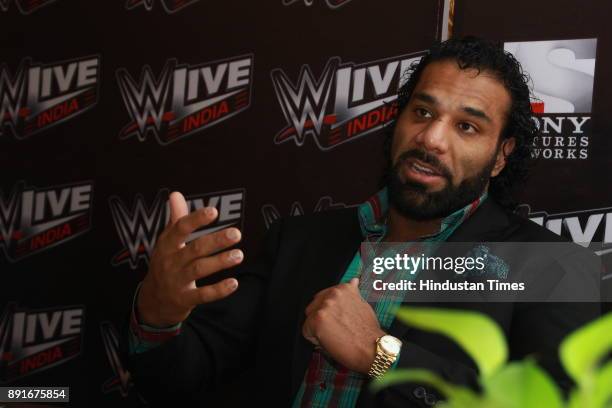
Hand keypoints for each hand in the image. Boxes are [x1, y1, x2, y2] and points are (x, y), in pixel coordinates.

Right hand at [137, 191, 243, 326]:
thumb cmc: (165, 264)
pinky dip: (218, 290)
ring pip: (199, 270)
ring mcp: (176, 281)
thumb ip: (176, 219)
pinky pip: (202, 295)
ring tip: (239, 255)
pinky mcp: (184, 300)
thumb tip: (175, 194)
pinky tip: (234, 283)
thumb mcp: (167, 242)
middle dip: (216, 241)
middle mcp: (171, 261)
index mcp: (167, 245)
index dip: (196, 219)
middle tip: (237, 233)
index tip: (213, 211)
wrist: (152, 301)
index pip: (180, 229)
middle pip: (194, 249)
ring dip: (220, 262)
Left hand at [302, 278, 385, 373]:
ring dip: (318, 329)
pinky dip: (315, 339)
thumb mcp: (363, 304)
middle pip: (314, 306)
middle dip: (322, 319)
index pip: (323, 297)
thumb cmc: (369, 331)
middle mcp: (333, 294)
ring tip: (335, 335)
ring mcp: (324, 306)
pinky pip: (306, 331)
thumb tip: (353, 280)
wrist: (372, 347)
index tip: (338, 319)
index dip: (329, 313)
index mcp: (343, 288)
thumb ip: (352, 294)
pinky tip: (330, 340)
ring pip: (310, 319)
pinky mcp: (318, 320)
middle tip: (337, 329)